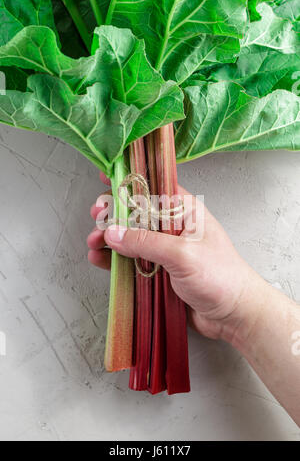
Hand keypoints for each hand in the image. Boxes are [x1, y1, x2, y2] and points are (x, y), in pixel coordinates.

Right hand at [87, 174, 266, 343]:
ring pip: (130, 238)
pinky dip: (114, 259)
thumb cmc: (221, 277)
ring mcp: (164, 249)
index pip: (153, 188)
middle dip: (114, 214)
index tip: (108, 179)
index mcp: (184, 211)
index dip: (130, 182)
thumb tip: (113, 232)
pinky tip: (100, 259)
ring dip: (110, 238)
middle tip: (97, 216)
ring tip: (93, 242)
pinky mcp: (158, 270)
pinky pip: (131, 260)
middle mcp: (173, 227)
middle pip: (136, 213)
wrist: (233, 314)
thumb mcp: (182, 255)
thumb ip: (146, 242)